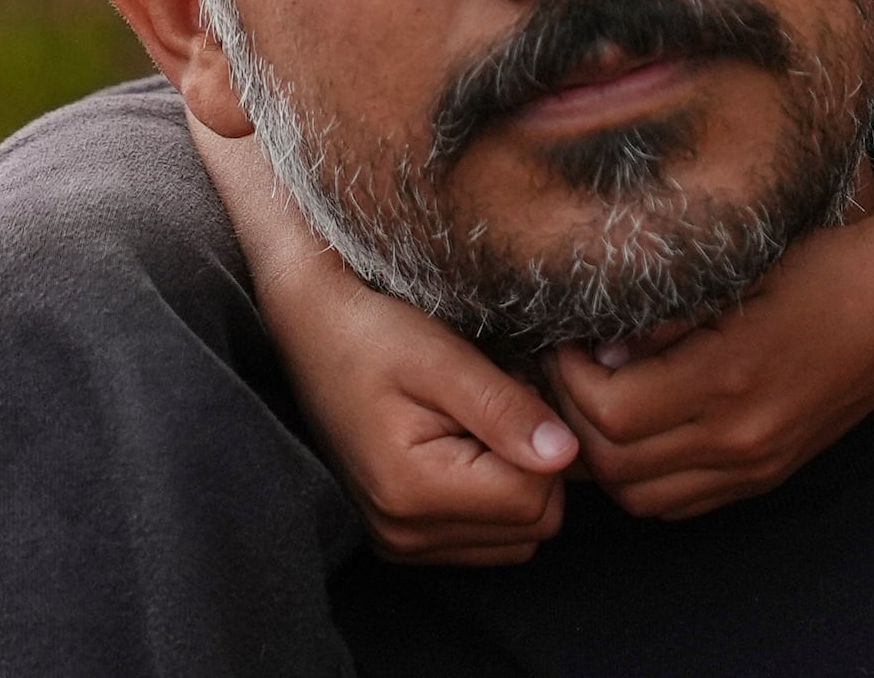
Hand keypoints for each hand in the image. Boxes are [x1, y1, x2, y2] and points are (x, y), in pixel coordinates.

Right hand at [195, 123, 580, 564]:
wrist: (306, 330)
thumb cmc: (369, 332)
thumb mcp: (439, 356)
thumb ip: (505, 408)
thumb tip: (566, 454)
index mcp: (413, 491)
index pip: (535, 497)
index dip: (543, 439)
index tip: (510, 389)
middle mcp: (405, 534)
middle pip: (533, 524)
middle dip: (534, 464)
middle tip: (496, 403)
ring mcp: (400, 544)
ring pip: (516, 538)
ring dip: (514, 483)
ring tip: (476, 423)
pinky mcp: (401, 540)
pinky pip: (485, 541)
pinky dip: (490, 498)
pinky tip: (462, 448)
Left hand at [544, 191, 873, 520]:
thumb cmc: (818, 270)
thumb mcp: (735, 272)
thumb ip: (664, 318)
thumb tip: (600, 351)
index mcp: (729, 377)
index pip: (611, 413)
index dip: (570, 380)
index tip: (567, 341)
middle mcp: (741, 437)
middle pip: (615, 467)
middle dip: (574, 419)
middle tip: (569, 370)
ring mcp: (756, 465)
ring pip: (642, 499)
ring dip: (604, 458)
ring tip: (599, 402)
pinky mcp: (766, 475)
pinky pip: (681, 505)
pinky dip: (644, 480)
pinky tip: (639, 432)